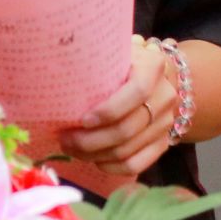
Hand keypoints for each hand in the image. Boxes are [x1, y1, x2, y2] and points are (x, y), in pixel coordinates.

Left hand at [56, 37, 173, 178]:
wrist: (156, 76)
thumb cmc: (123, 62)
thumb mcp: (115, 52)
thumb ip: (96, 60)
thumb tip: (53, 71)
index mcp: (153, 66)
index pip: (137, 91)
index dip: (109, 109)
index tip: (82, 119)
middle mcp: (165, 95)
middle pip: (127, 128)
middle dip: (90, 140)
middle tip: (64, 139)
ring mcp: (166, 122)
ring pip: (127, 150)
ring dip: (95, 155)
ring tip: (71, 148)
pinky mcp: (162, 143)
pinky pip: (136, 165)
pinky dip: (112, 167)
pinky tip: (93, 160)